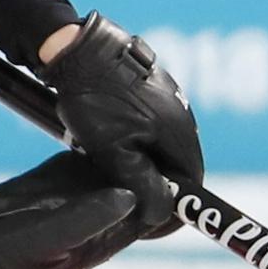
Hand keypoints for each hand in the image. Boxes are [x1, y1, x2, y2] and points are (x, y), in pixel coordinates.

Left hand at [38, 10, 204, 236]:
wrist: (76, 47)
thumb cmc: (94, 100)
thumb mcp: (114, 152)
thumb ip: (142, 185)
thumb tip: (163, 214)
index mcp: (181, 133)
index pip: (192, 182)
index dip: (173, 205)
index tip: (150, 220)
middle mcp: (182, 114)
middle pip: (176, 164)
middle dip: (154, 184)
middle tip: (125, 196)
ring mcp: (167, 97)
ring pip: (159, 144)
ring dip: (141, 161)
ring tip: (109, 167)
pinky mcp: (150, 86)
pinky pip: (148, 124)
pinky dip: (132, 139)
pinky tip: (105, 140)